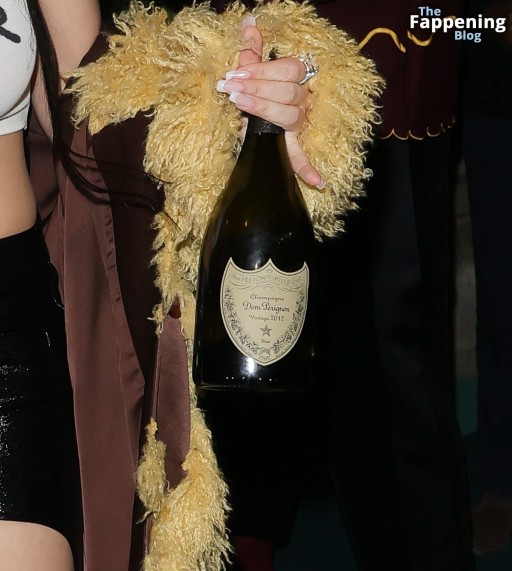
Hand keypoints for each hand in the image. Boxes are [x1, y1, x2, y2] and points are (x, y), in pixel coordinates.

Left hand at [217, 17, 323, 188]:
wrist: (253, 126)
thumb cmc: (255, 96)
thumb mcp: (251, 74)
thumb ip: (251, 51)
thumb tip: (249, 22)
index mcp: (294, 82)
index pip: (288, 70)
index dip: (261, 70)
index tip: (234, 74)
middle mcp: (301, 102)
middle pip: (288, 92)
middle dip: (257, 87)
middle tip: (230, 87)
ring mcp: (298, 125)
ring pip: (290, 116)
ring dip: (264, 110)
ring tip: (239, 107)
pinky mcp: (291, 146)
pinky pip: (301, 158)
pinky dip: (308, 169)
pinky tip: (316, 182)